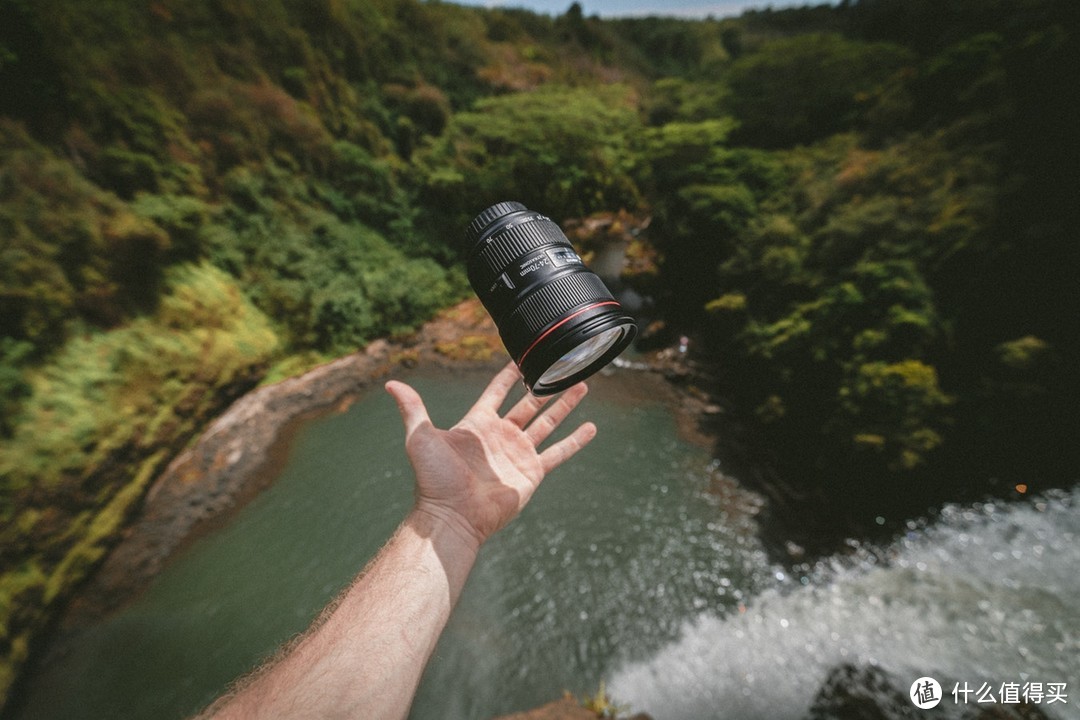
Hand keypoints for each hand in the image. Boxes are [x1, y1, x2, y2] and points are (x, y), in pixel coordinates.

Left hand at [385, 362, 595, 549]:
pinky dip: (575, 440)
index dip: (509, 375)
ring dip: (564, 405)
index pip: (497, 392)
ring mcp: (518, 454)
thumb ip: (412, 409)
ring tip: (581, 385)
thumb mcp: (420, 437)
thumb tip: (391, 383)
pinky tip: (590, 428)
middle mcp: (500, 436)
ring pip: (547, 422)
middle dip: (544, 387)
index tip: (521, 357)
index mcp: (477, 424)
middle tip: (561, 367)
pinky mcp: (532, 472)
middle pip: (528, 405)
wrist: (453, 515)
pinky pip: (558, 452)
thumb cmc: (434, 479)